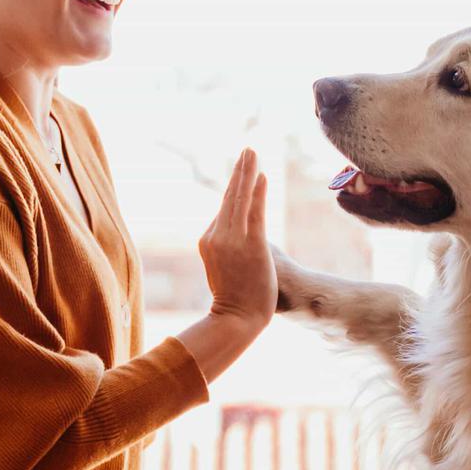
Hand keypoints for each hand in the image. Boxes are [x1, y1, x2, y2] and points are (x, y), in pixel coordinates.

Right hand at [198, 148, 274, 326]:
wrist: (237, 319)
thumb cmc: (235, 298)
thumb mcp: (223, 268)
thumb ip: (227, 247)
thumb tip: (236, 237)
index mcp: (208, 240)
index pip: (224, 210)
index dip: (236, 189)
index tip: (244, 170)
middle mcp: (216, 236)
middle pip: (229, 197)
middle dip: (239, 171)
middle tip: (247, 150)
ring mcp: (233, 240)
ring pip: (240, 199)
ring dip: (247, 173)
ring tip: (252, 153)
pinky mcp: (251, 245)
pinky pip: (255, 212)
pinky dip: (258, 192)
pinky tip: (262, 176)